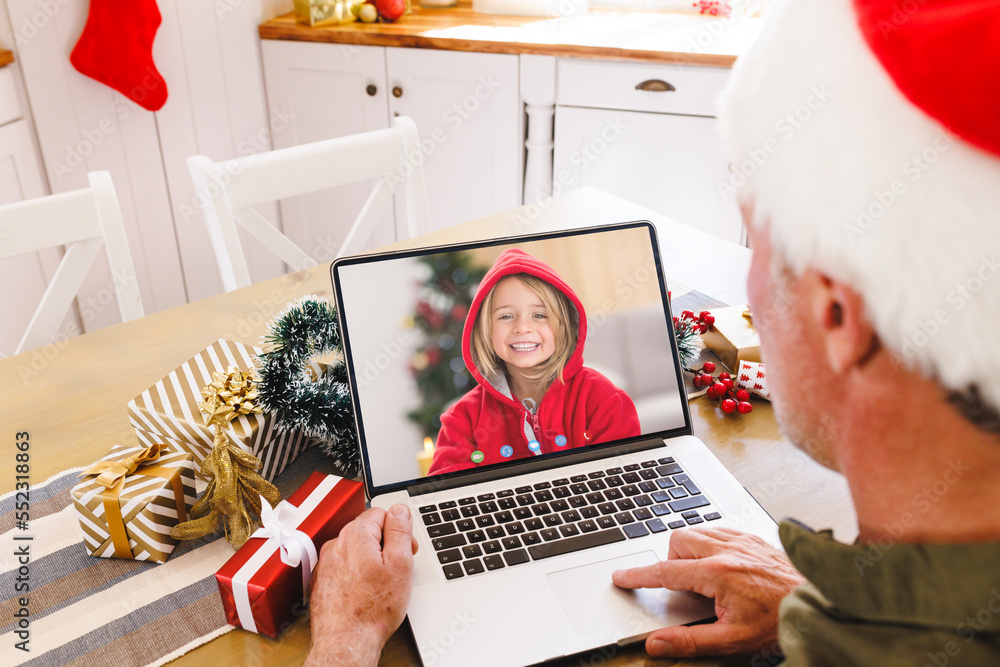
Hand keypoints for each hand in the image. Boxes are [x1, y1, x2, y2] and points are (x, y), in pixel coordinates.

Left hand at [305, 504, 418, 666]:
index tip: (405, 548)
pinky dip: (355, 572)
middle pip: (368, 529)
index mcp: (356, 535)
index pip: (381, 512)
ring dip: (370, 558)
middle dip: (385, 543)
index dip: (398, 529)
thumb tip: (400, 510)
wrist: (346, 641)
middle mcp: (337, 544)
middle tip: (397, 568)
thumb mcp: (400, 564)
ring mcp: (327, 562)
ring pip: (356, 548)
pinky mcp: (323, 578)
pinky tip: (365, 590)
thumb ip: (400, 531)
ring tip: (380, 582)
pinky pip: (344, 564)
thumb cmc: (373, 609)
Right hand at [612, 526, 804, 658]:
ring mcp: (742, 540)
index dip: (639, 576)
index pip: (665, 572)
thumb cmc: (779, 622)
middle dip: (671, 562)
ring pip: (697, 530)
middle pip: (678, 541)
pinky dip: (710, 543)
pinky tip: (720, 564)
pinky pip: (719, 529)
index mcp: (717, 574)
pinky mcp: (754, 537)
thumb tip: (657, 643)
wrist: (818, 607)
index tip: (622, 577)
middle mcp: (728, 550)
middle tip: (683, 588)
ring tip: (703, 578)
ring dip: (690, 551)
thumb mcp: (732, 641)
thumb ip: (689, 641)